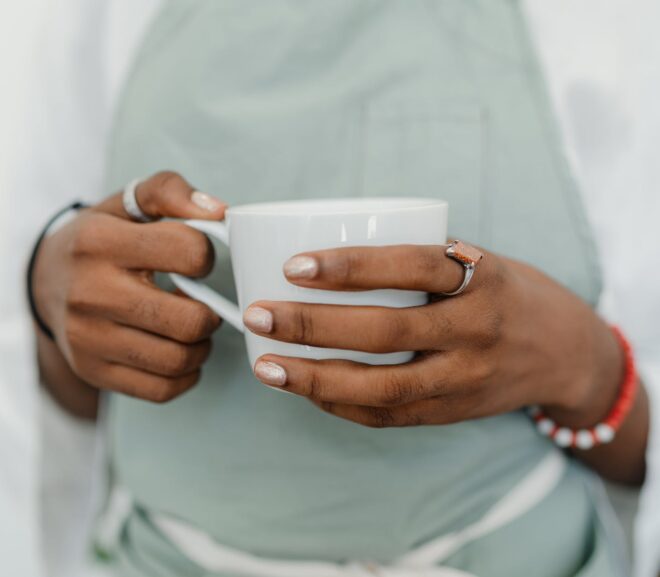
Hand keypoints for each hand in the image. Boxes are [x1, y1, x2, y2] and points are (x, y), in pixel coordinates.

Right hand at [34, 171, 225, 402]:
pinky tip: (179, 353)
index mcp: (101, 243)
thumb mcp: (127, 203)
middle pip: (189, 320)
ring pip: (179, 360)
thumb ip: (171, 192)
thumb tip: (218, 211)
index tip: (195, 260)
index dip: (206, 255)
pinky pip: (162, 389)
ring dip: (201, 347)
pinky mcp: (94, 371)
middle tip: (202, 304)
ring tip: (192, 329)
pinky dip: (185, 376)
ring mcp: (89, 338)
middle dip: (211, 314)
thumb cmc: (101, 241)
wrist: (47, 282)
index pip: (189, 252)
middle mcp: (90, 293)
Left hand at [244, 244, 623, 427]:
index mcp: (482, 278)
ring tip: (266, 365)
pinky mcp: (454, 413)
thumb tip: (335, 253)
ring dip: (316, 379)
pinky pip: (391, 417)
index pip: (412, 266)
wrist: (567, 352)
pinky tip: (305, 389)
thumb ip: (422, 260)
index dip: (351, 266)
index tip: (293, 265)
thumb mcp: (480, 261)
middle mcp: (476, 331)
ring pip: (383, 388)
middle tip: (258, 314)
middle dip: (313, 325)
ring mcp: (466, 379)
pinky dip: (342, 405)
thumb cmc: (508, 293)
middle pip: (387, 332)